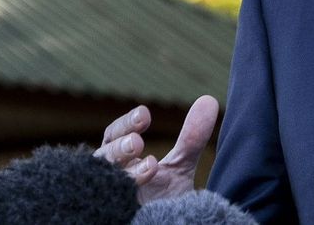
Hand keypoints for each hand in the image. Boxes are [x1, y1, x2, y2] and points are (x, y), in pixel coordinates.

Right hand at [93, 94, 218, 202]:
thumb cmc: (163, 198)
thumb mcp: (179, 166)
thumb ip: (192, 139)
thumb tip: (209, 101)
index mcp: (120, 160)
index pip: (114, 136)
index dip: (126, 124)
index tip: (145, 114)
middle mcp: (108, 178)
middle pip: (103, 159)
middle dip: (119, 149)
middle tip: (138, 142)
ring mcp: (108, 197)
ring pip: (103, 182)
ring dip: (125, 173)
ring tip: (151, 166)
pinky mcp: (112, 215)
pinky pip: (107, 207)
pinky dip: (118, 199)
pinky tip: (136, 195)